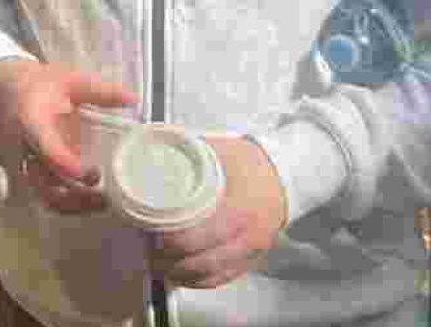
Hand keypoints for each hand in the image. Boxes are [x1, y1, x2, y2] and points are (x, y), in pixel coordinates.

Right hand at [0, 59, 138, 214]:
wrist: (6, 89)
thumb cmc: (37, 85)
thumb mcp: (67, 80)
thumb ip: (99, 91)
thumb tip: (132, 98)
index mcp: (32, 120)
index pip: (43, 144)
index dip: (63, 162)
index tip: (88, 171)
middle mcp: (24, 148)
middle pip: (44, 182)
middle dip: (76, 195)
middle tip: (104, 192)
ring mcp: (24, 163)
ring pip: (45, 196)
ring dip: (75, 205)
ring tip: (102, 200)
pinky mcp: (29, 173)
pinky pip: (46, 197)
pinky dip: (68, 205)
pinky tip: (89, 199)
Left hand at [147, 135, 287, 288]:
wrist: (282, 176)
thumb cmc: (247, 162)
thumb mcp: (215, 150)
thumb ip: (185, 153)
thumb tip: (149, 150)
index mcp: (237, 207)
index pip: (202, 235)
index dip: (174, 241)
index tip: (153, 235)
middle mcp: (246, 235)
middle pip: (205, 260)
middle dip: (172, 261)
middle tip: (147, 252)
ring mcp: (250, 250)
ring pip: (213, 273)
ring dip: (183, 274)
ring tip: (158, 265)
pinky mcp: (251, 258)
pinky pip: (224, 277)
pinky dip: (201, 280)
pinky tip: (182, 275)